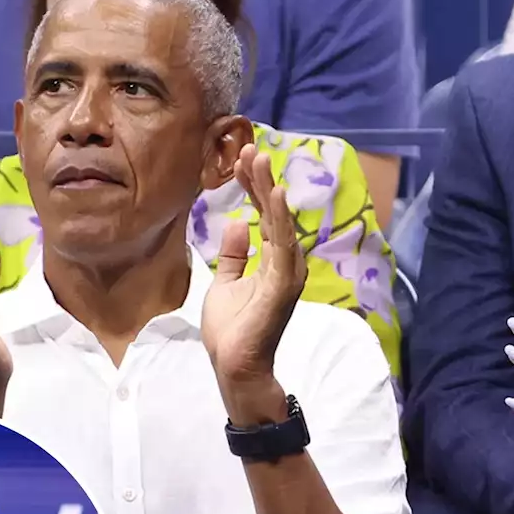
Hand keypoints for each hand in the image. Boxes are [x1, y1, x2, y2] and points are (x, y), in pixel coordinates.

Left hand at [202, 145, 306, 388]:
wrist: (235, 366)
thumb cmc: (233, 330)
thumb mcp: (226, 283)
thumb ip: (234, 255)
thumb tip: (237, 223)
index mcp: (273, 261)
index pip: (265, 215)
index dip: (253, 187)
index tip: (240, 159)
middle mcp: (286, 262)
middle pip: (274, 212)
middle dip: (262, 179)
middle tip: (250, 147)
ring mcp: (287, 272)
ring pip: (280, 221)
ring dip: (269, 189)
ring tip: (259, 160)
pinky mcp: (283, 283)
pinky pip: (283, 244)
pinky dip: (280, 217)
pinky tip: (274, 193)